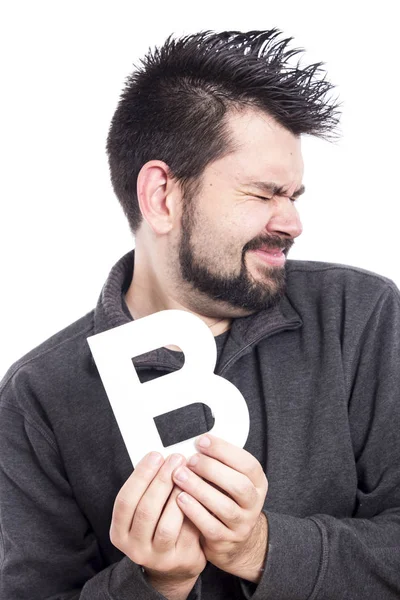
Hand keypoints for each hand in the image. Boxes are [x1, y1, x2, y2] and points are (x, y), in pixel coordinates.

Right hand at [110, 452, 206, 598]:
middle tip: (176, 458)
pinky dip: (193, 510)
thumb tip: (161, 456)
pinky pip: (187, 533)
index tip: (155, 455)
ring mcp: (157, 558)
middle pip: (146, 510)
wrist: (175, 563)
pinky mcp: (180, 561)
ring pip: (167, 525)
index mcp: (120, 532)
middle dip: (162, 480)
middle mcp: (134, 548)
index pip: (125, 500)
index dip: (140, 476)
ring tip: (187, 474)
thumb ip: (148, 489)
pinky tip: (198, 492)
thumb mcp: (145, 511)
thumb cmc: (159, 525)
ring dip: (178, 495)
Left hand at [172, 434, 267, 582]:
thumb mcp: (229, 479)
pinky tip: (180, 498)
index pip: (247, 463)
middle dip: (212, 469)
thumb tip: (197, 442)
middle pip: (239, 485)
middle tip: (190, 460)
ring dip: (200, 489)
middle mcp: (254, 503)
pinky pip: (211, 527)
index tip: (201, 441)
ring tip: (179, 476)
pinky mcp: (227, 541)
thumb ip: (219, 463)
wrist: (234, 541)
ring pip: (225, 507)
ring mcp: (242, 524)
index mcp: (257, 482)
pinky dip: (194, 511)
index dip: (224, 450)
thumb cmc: (226, 499)